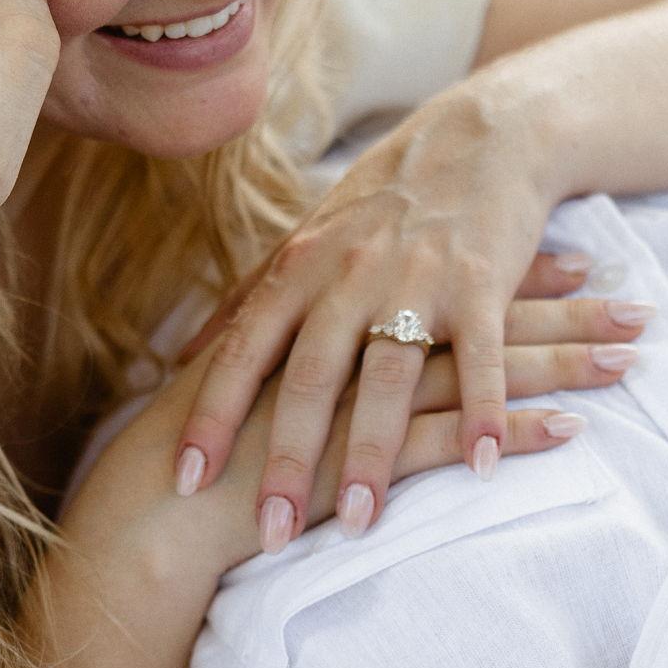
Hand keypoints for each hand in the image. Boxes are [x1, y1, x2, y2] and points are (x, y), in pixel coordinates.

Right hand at [37, 313, 627, 667]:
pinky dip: (511, 428)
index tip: (565, 265)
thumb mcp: (250, 391)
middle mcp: (351, 341)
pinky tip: (572, 431)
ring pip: (479, 364)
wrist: (148, 515)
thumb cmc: (193, 462)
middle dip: (560, 310)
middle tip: (633, 301)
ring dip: (561, 361)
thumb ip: (297, 361)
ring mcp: (356, 395)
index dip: (507, 278)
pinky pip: (452, 434)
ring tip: (633, 354)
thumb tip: (337, 352)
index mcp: (332, 318)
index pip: (438, 286)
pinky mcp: (358, 451)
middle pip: (475, 316)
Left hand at [170, 78, 648, 545]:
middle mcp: (352, 275)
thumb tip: (181, 359)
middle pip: (312, 378)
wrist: (483, 135)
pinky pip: (485, 359)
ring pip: (389, 378)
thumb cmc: (386, 199)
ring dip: (372, 454)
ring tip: (358, 522)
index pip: (244, 352)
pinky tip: (479, 466)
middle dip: (288, 459)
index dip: (213, 417)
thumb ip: (248, 300)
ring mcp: (419, 280)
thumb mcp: (307, 238)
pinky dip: (486, 413)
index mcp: (302, 267)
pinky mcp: (485, 283)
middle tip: (271, 532)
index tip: (184, 481)